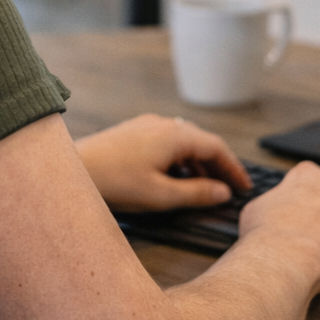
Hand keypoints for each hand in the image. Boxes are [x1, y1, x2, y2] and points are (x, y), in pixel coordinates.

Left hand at [74, 113, 253, 212]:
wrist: (74, 170)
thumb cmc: (114, 182)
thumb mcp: (161, 195)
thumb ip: (196, 193)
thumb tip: (222, 192)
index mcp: (175, 135)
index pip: (216, 147)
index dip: (234, 168)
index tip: (245, 186)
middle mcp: (164, 124)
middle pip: (201, 142)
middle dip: (218, 165)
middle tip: (230, 188)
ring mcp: (147, 125)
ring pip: (184, 141)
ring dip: (198, 163)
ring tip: (205, 187)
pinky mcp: (133, 132)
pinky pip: (167, 142)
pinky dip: (180, 159)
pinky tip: (175, 177)